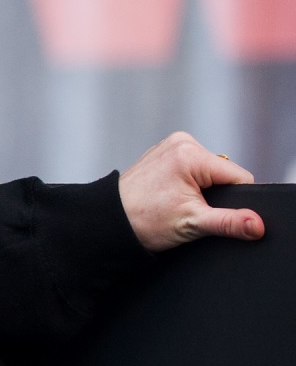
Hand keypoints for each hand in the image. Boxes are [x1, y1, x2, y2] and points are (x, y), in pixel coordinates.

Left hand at [119, 132, 264, 251]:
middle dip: (215, 196)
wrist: (108, 221)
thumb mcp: (192, 224)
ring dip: (202, 190)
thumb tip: (257, 224)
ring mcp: (172, 145)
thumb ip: (229, 222)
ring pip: (209, 172)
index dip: (235, 201)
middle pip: (223, 174)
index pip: (239, 177)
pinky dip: (189, 184)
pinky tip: (171, 195)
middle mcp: (182, 142)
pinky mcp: (165, 152)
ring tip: (178, 203)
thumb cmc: (142, 221)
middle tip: (189, 210)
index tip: (212, 213)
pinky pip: (192, 169)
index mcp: (191, 154)